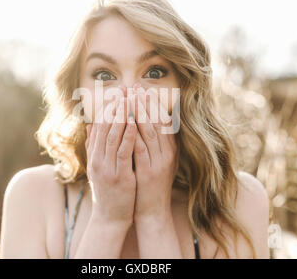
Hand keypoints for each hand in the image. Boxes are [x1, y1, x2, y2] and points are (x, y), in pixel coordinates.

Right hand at [85, 95, 137, 225]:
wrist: (110, 218)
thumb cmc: (108, 191)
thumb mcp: (98, 166)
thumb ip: (94, 146)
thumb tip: (90, 124)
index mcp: (94, 156)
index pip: (99, 126)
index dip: (107, 108)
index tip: (115, 92)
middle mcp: (98, 159)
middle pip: (105, 127)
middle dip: (114, 107)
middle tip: (122, 89)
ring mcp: (107, 167)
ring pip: (113, 136)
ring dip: (121, 116)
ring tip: (128, 99)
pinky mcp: (119, 176)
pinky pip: (123, 152)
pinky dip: (127, 135)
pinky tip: (133, 122)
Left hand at [130, 85, 179, 220]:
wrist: (152, 210)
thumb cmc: (152, 184)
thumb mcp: (158, 161)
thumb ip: (156, 144)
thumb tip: (149, 123)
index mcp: (169, 149)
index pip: (162, 120)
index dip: (152, 103)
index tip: (142, 89)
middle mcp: (167, 153)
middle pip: (156, 122)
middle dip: (144, 102)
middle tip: (134, 86)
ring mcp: (159, 161)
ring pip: (149, 131)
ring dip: (139, 112)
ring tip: (130, 97)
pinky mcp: (149, 171)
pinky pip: (140, 147)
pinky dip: (134, 133)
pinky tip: (126, 121)